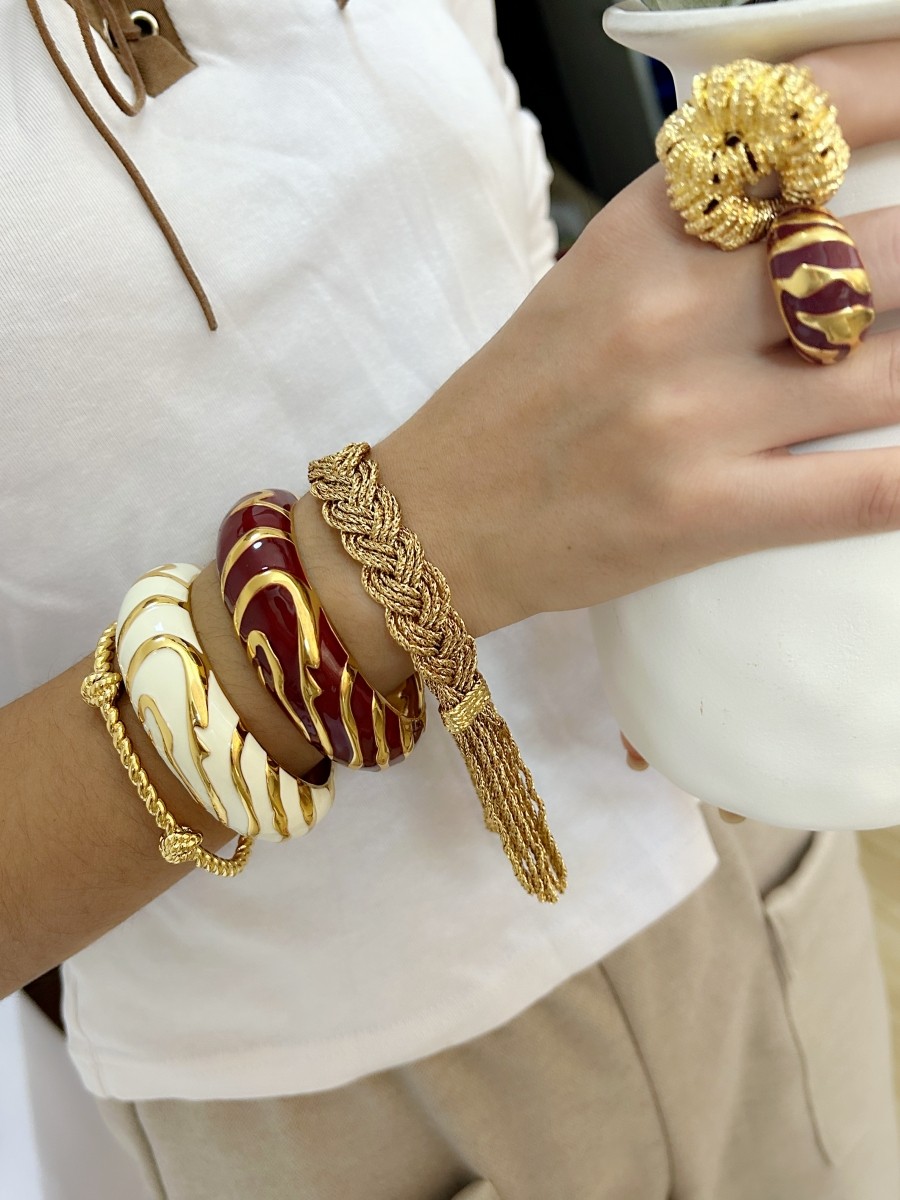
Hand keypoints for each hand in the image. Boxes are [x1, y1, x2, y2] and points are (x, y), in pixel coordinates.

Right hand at [375, 42, 899, 638]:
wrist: (433, 521)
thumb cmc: (514, 405)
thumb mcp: (592, 282)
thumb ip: (699, 240)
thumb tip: (820, 223)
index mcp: (644, 233)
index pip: (804, 139)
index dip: (899, 121)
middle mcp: (671, 307)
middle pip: (880, 254)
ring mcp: (689, 412)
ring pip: (893, 374)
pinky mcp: (699, 512)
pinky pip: (859, 491)